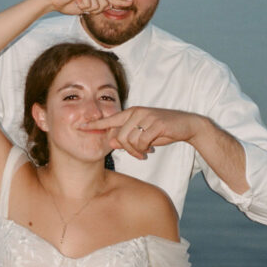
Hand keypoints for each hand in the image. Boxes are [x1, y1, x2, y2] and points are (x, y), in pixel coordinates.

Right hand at [41, 0, 130, 16]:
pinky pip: (89, 4)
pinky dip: (81, 6)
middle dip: (93, 11)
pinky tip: (75, 1)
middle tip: (81, 7)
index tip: (130, 3)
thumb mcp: (85, 9)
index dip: (120, 2)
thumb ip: (96, 8)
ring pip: (97, 6)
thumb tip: (108, 5)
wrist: (55, 1)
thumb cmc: (69, 5)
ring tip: (77, 3)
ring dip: (86, 9)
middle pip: (104, 5)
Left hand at [79, 106, 204, 159]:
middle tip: (138, 154)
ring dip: (137, 150)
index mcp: (131, 113)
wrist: (187, 125)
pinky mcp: (156, 123)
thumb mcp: (143, 134)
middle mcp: (137, 112)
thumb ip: (127, 137)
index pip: (109, 119)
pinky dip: (145, 149)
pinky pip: (142, 142)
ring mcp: (146, 116)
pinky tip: (151, 149)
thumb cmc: (163, 130)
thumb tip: (112, 142)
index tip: (79, 127)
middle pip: (120, 136)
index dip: (94, 124)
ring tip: (146, 151)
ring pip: (130, 140)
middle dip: (127, 149)